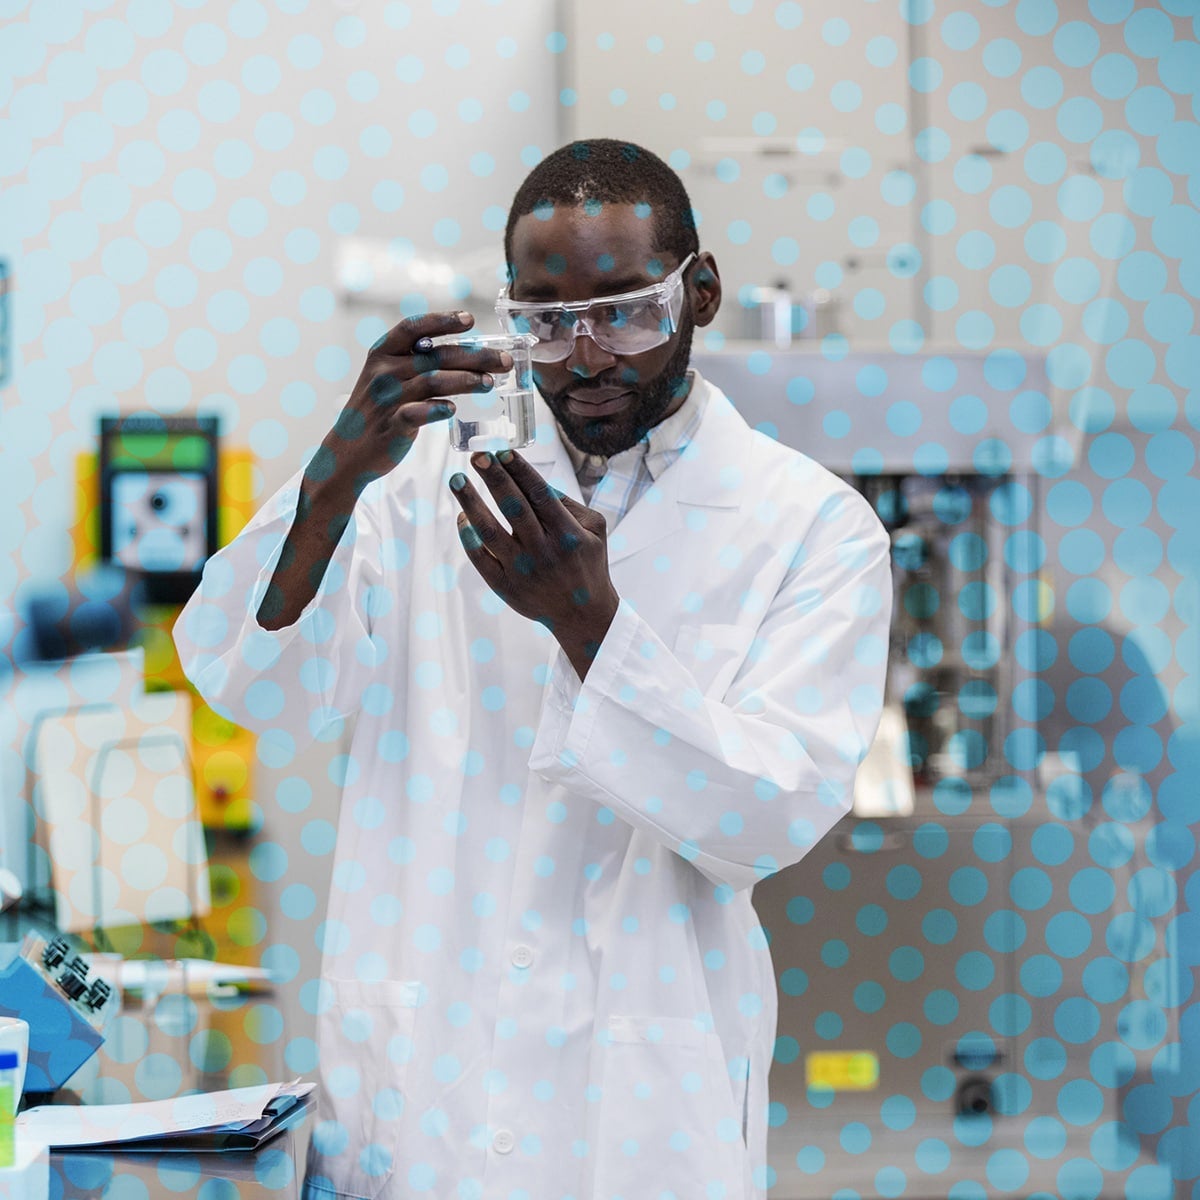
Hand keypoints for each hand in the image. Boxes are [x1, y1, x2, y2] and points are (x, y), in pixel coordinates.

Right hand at [307, 311, 510, 500]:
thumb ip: (416, 363)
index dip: (441, 321)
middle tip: (504, 360)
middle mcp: (383, 371)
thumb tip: (465, 353)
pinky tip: (454, 409)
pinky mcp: (392, 426)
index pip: (413, 327)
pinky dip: (437, 409)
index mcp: (382, 353)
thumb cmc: (377, 412)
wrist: (347, 452)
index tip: (469, 320)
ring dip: (466, 380)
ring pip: (432, 381)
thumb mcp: (387, 378)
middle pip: (435, 355)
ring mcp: (386, 398)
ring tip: (491, 383)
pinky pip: (417, 413)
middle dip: (475, 355)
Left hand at [450, 450, 618, 679]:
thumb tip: (535, 480)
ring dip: (471, 503)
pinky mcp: (505, 587)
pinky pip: (479, 558)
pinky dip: (467, 536)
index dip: (520, 471)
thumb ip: (569, 504)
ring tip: (456, 481)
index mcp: (568, 534)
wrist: (583, 615)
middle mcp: (544, 551)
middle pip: (513, 507)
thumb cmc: (588, 564)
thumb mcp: (594, 530)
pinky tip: (462, 517)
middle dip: (494, 478)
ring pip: (489, 531)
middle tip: (477, 456)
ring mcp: (522, 570)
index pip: (539, 494)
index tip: (502, 451)